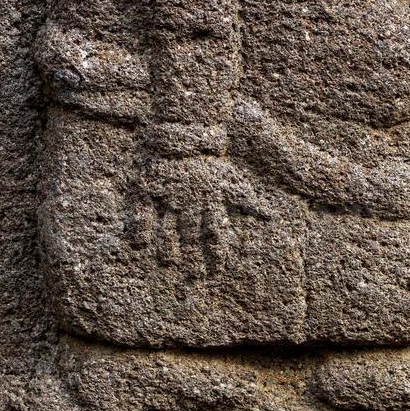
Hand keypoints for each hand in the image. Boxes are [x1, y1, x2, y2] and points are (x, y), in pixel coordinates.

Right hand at [140, 154, 271, 279]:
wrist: (184, 130)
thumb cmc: (210, 159)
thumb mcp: (231, 177)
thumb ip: (247, 199)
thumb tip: (269, 216)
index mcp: (210, 197)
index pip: (215, 232)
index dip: (217, 253)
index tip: (218, 272)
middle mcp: (190, 199)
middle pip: (191, 236)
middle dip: (193, 259)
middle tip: (194, 280)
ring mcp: (168, 193)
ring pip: (168, 226)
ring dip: (168, 247)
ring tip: (170, 264)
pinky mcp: (149, 186)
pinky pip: (143, 210)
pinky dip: (141, 226)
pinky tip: (140, 243)